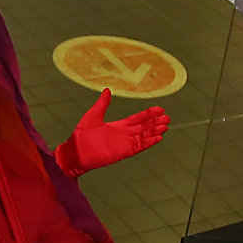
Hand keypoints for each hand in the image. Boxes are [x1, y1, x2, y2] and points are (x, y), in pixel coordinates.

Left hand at [53, 88, 168, 176]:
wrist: (75, 151)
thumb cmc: (81, 135)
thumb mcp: (93, 115)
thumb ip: (102, 104)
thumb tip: (107, 90)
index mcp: (118, 126)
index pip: (138, 119)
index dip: (149, 114)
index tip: (160, 109)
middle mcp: (124, 135)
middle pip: (144, 127)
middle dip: (155, 122)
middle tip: (168, 117)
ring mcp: (124, 144)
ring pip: (144, 137)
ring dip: (155, 132)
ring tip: (166, 126)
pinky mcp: (123, 152)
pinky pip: (139, 146)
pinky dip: (148, 142)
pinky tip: (158, 138)